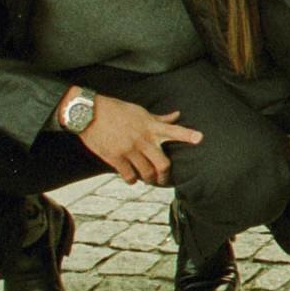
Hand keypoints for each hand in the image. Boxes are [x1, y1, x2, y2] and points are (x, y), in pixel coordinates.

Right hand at [77, 95, 201, 185]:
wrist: (89, 113)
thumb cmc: (116, 110)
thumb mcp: (139, 111)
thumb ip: (159, 118)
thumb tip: (177, 115)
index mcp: (150, 126)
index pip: (174, 130)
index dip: (187, 134)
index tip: (200, 138)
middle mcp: (143, 139)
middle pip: (163, 163)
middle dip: (165, 175)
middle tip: (163, 179)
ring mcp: (129, 149)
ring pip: (147, 173)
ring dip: (148, 179)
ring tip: (147, 180)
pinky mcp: (116, 158)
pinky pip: (129, 176)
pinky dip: (132, 180)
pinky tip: (131, 178)